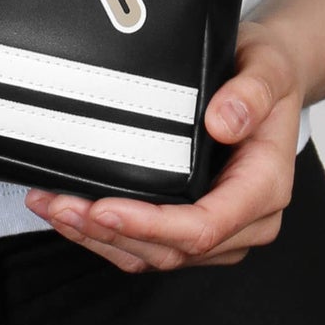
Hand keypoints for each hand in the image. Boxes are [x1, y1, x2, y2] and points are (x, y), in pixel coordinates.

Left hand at [22, 24, 302, 271]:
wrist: (270, 82)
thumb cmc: (268, 77)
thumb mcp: (267, 69)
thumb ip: (250, 94)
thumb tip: (223, 121)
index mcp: (264, 188)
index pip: (205, 226)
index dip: (152, 225)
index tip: (107, 208)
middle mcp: (245, 219)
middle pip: (174, 249)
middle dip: (112, 233)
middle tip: (61, 205)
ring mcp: (221, 229)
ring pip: (157, 256)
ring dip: (102, 239)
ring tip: (54, 208)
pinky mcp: (196, 223)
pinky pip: (152, 246)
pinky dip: (110, 236)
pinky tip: (74, 213)